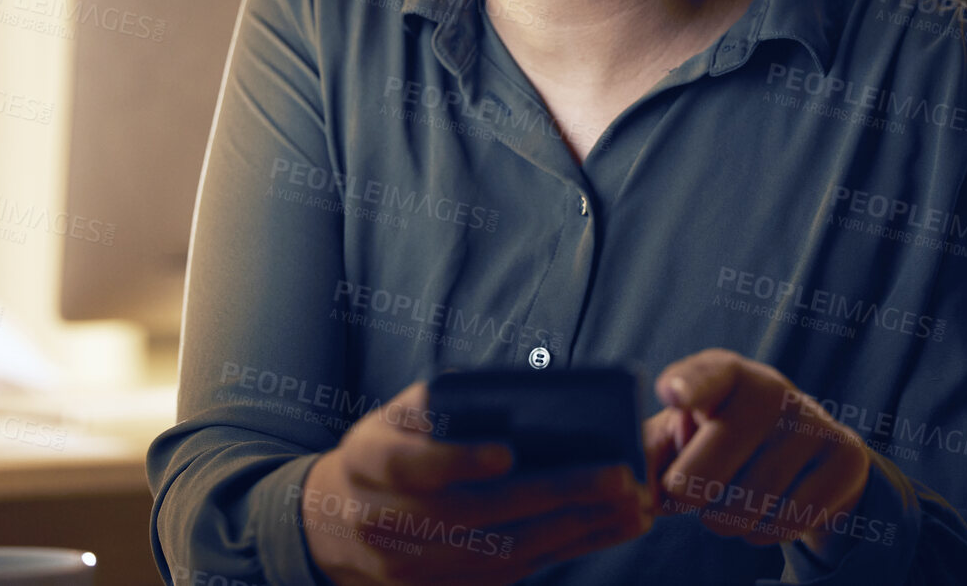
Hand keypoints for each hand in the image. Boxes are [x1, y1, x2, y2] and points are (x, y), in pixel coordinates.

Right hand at [299, 380, 653, 585]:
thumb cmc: (382, 451)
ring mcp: (415, 567)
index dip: (457, 461)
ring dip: (574, 529)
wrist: (335, 524)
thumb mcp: (391, 415)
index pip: (412, 467)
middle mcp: (388, 522)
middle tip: (616, 475)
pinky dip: (565, 549)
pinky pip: (512, 574)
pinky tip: (607, 527)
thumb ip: (438, 403)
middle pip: (476, 515)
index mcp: (369, 464)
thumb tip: (506, 397)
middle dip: (552, 495)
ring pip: (502, 553)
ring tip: (631, 503)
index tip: (506, 452)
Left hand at [642, 349, 870, 561]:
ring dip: (725, 520)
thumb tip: (639, 485)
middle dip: (689, 496)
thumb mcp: (686, 432)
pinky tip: (769, 507)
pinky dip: (763, 531)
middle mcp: (771, 389)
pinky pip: (783, 523)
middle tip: (691, 492)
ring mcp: (813, 421)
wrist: (807, 455)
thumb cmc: (725, 440)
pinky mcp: (846, 457)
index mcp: (724, 372)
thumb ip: (654, 450)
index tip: (674, 396)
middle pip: (708, 470)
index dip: (688, 386)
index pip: (704, 375)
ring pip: (744, 506)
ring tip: (734, 497)